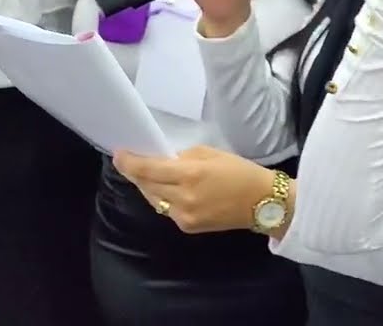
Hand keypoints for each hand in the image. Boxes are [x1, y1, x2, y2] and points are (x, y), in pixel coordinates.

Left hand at [113, 145, 274, 233]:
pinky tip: (170, 191)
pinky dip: (164, 198)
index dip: (129, 162)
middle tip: (131, 162)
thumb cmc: (242, 172)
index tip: (119, 154)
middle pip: (146, 185)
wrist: (263, 203)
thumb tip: (165, 161)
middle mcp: (182, 197)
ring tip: (151, 175)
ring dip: (149, 186)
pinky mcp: (186, 227)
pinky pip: (166, 210)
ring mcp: (183, 216)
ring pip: (153, 199)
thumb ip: (185, 157)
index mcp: (191, 175)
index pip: (149, 169)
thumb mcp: (214, 154)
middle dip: (137, 173)